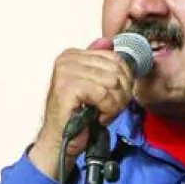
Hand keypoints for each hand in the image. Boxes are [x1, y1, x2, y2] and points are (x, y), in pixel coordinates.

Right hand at [29, 37, 134, 178]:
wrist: (60, 140)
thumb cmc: (78, 116)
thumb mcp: (97, 87)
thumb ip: (104, 66)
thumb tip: (111, 43)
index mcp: (74, 55)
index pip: (115, 58)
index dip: (125, 80)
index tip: (116, 98)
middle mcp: (67, 59)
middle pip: (117, 69)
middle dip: (121, 94)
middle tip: (111, 109)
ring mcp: (66, 71)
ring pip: (113, 82)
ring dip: (115, 104)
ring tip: (104, 114)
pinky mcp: (68, 87)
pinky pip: (104, 94)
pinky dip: (107, 109)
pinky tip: (99, 117)